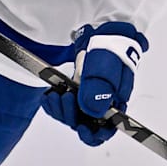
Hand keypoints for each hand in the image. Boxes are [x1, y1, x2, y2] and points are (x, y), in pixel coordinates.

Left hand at [41, 22, 147, 145]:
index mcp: (116, 104)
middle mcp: (101, 105)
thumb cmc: (109, 49)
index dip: (94, 134)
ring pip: (71, 117)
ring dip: (61, 110)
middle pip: (86, 126)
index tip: (82, 127)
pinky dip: (53, 104)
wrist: (102, 32)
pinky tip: (50, 95)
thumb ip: (100, 91)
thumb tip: (92, 111)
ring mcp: (87, 99)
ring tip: (57, 94)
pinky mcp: (75, 92)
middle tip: (67, 99)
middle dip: (72, 117)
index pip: (106, 131)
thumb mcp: (106, 68)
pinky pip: (61, 107)